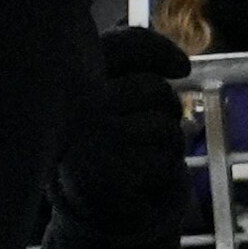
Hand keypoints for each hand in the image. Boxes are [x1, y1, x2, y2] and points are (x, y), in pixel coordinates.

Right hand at [56, 23, 195, 248]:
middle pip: (153, 89)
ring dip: (169, 142)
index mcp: (65, 79)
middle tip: (144, 125)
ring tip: (142, 152)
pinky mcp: (103, 177)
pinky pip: (165, 161)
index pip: (125, 45)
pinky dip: (164, 171)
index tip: (180, 68)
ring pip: (164, 127)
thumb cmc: (109, 138)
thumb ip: (136, 56)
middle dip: (165, 107)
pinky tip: (141, 177)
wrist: (93, 204)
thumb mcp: (112, 88)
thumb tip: (182, 66)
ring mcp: (83, 143)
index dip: (158, 51)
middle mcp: (67, 108)